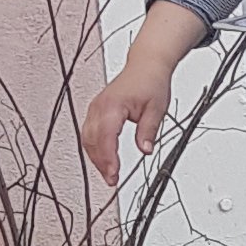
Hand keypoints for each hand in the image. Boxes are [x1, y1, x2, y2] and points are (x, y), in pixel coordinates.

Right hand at [81, 5, 206, 180]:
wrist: (147, 65)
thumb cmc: (151, 82)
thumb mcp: (157, 109)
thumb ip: (148, 131)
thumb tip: (145, 150)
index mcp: (113, 105)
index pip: (106, 137)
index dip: (108, 159)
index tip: (114, 174)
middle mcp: (100, 106)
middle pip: (93, 141)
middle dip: (101, 163)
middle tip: (112, 180)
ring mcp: (95, 108)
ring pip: (88, 138)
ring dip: (96, 158)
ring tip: (108, 174)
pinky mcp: (96, 110)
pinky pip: (89, 132)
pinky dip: (94, 148)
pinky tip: (103, 159)